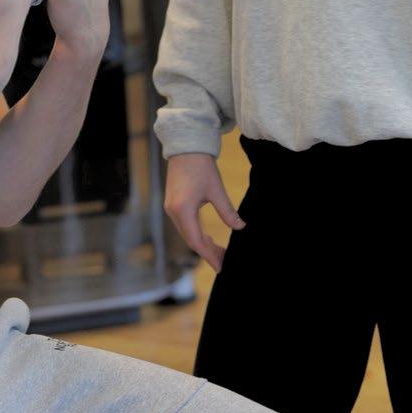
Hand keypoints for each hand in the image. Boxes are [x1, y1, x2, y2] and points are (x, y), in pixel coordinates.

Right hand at [164, 153, 243, 272]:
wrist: (186, 146)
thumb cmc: (201, 166)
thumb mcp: (217, 190)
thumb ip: (228, 212)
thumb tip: (241, 228)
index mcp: (183, 210)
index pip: (196, 241)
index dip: (210, 256)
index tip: (222, 267)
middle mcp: (173, 212)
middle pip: (190, 240)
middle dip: (208, 252)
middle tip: (225, 261)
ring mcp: (171, 208)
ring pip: (187, 233)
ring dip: (202, 244)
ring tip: (220, 251)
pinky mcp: (173, 203)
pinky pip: (184, 225)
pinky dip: (197, 234)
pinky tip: (209, 237)